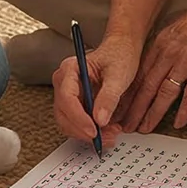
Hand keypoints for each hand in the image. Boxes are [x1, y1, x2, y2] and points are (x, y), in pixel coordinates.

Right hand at [52, 33, 140, 151]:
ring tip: (112, 134)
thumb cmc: (120, 55)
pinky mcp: (76, 104)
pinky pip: (77, 123)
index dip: (78, 117)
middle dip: (83, 130)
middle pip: (63, 114)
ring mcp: (68, 94)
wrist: (123, 49)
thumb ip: (109, 97)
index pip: (66, 97)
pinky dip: (91, 132)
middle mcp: (64, 82)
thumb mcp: (118, 75)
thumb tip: (100, 120)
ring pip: (68, 122)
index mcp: (70, 69)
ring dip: (88, 134)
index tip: (94, 130)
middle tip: (106, 138)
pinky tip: (108, 131)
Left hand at [118, 0, 186, 132]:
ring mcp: (186, 61)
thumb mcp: (175, 26)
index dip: (127, 93)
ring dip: (153, 113)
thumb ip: (163, 45)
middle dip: (134, 109)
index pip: (138, 74)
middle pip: (146, 86)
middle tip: (125, 125)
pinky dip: (184, 110)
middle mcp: (169, 53)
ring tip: (145, 128)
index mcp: (159, 43)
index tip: (120, 107)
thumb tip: (154, 60)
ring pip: (164, 93)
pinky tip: (178, 124)